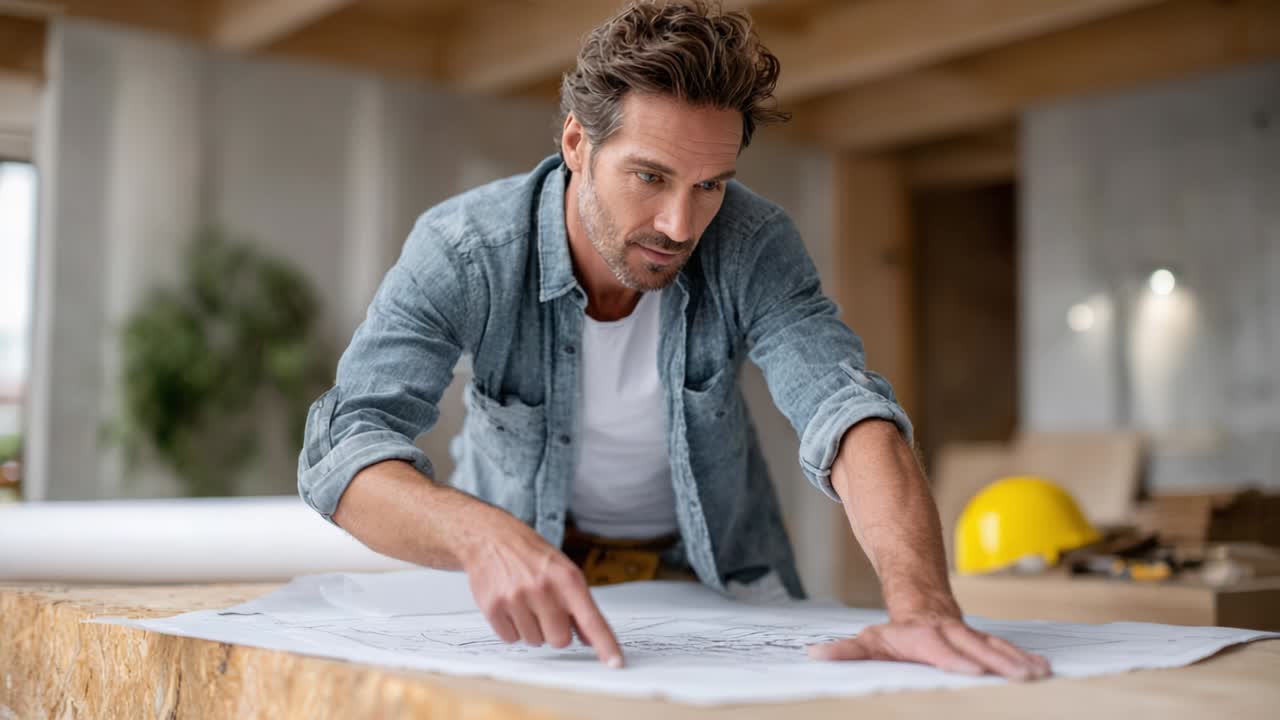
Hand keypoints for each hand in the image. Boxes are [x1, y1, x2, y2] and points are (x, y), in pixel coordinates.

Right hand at [459, 507, 623, 667]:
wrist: (491, 538)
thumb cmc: (532, 555)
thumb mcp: (563, 571)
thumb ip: (579, 605)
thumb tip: (591, 640)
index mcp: (567, 578)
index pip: (591, 619)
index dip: (605, 644)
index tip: (615, 663)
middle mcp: (543, 588)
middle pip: (561, 640)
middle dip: (555, 631)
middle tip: (546, 609)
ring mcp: (516, 598)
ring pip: (534, 641)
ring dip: (532, 628)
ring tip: (525, 601)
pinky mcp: (493, 607)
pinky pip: (511, 638)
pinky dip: (512, 627)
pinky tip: (510, 604)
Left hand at [807, 613, 1050, 680]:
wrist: (920, 600)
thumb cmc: (895, 631)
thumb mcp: (869, 641)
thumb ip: (846, 652)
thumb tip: (815, 655)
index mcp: (924, 639)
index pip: (940, 651)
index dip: (955, 661)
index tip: (973, 672)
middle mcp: (951, 635)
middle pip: (976, 650)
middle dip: (999, 664)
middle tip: (1022, 678)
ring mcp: (970, 636)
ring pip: (995, 647)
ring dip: (1017, 661)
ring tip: (1041, 674)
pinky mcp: (982, 640)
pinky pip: (1005, 648)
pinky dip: (1023, 657)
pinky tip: (1044, 668)